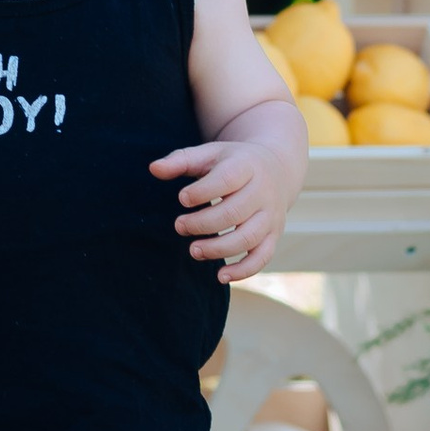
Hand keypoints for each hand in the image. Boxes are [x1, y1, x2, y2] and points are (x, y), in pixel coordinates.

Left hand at [151, 122, 300, 283]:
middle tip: (179, 226)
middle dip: (203, 223)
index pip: (227, 179)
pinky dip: (243, 270)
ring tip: (193, 250)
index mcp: (246, 166)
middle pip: (234, 213)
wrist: (276, 170)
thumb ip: (181, 161)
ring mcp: (271, 216)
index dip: (202, 191)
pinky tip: (220, 276)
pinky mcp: (274, 235)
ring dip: (218, 249)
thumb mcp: (210, 155)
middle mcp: (263, 192)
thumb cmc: (233, 163)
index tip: (182, 198)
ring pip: (248, 238)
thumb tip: (154, 169)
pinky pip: (262, 257)